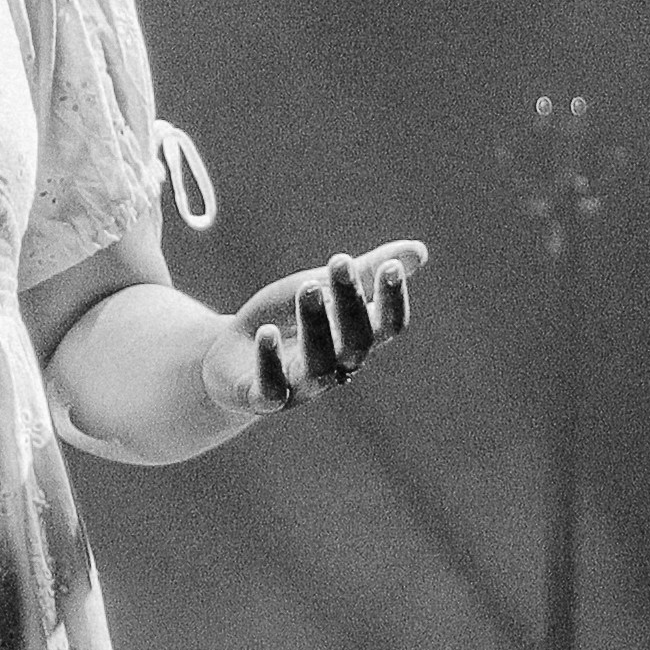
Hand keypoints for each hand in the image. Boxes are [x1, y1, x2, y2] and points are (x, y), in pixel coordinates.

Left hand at [222, 240, 427, 418]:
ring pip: (319, 366)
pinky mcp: (263, 398)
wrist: (229, 355)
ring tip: (308, 288)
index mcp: (355, 340)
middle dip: (350, 303)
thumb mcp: (322, 288)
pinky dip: (270, 361)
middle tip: (340, 261)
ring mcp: (301, 386)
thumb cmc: (286, 320)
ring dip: (316, 326)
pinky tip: (267, 332)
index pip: (387, 327)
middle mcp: (336, 368)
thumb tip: (419, 251)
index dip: (392, 300)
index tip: (390, 267)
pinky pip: (272, 389)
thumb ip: (364, 273)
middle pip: (355, 342)